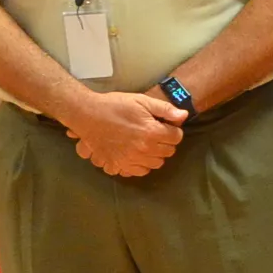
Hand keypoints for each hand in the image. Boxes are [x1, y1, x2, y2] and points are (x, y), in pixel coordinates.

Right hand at [65, 90, 186, 176]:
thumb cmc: (115, 105)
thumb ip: (165, 109)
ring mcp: (131, 159)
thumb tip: (184, 116)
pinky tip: (138, 154)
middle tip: (156, 134)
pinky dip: (142, 165)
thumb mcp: (142, 100)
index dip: (173, 130)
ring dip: (156, 154)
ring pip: (156, 164)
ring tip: (147, 144)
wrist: (88, 115)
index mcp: (151, 132)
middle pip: (168, 152)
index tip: (166, 126)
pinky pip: (139, 171)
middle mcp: (144, 149)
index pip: (176, 137)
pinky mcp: (119, 164)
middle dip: (166, 142)